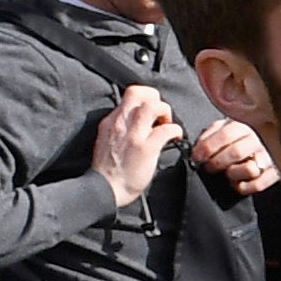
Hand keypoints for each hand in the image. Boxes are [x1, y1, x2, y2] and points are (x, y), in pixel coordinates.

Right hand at [89, 84, 184, 206]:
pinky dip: (175, 130)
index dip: (145, 98)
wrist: (105, 189)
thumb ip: (120, 127)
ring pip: (152, 106)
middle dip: (155, 97)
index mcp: (111, 121)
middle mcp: (120, 123)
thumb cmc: (109, 170)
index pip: (129, 94)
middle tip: (160, 114)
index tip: (151, 111)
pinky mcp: (145, 148)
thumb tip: (136, 120)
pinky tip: (175, 137)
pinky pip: (166, 130)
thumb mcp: (107, 139)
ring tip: (166, 124)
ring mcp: (133, 135)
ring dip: (165, 112)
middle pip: (138, 91)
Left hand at [189, 116, 277, 195]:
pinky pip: (258, 185)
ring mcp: (269, 157)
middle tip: (209, 167)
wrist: (261, 144)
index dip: (208, 147)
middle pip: (236, 152)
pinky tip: (238, 182)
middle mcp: (259, 140)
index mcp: (245, 125)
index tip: (197, 157)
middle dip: (217, 163)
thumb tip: (198, 150)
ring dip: (233, 174)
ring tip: (228, 173)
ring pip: (250, 169)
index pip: (225, 135)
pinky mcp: (275, 173)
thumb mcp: (222, 129)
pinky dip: (244, 187)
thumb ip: (210, 135)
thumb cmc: (235, 138)